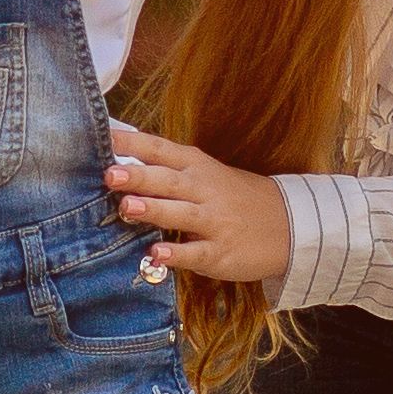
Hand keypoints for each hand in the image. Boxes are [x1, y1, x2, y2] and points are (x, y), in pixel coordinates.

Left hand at [104, 126, 291, 282]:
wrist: (288, 224)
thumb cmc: (234, 197)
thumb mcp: (206, 174)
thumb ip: (166, 170)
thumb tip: (118, 162)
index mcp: (196, 166)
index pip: (160, 150)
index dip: (132, 143)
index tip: (104, 138)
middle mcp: (204, 190)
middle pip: (168, 181)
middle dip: (138, 177)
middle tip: (109, 175)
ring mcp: (214, 221)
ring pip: (180, 213)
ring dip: (153, 210)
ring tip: (126, 208)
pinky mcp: (220, 252)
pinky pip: (195, 252)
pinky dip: (176, 254)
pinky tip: (156, 255)